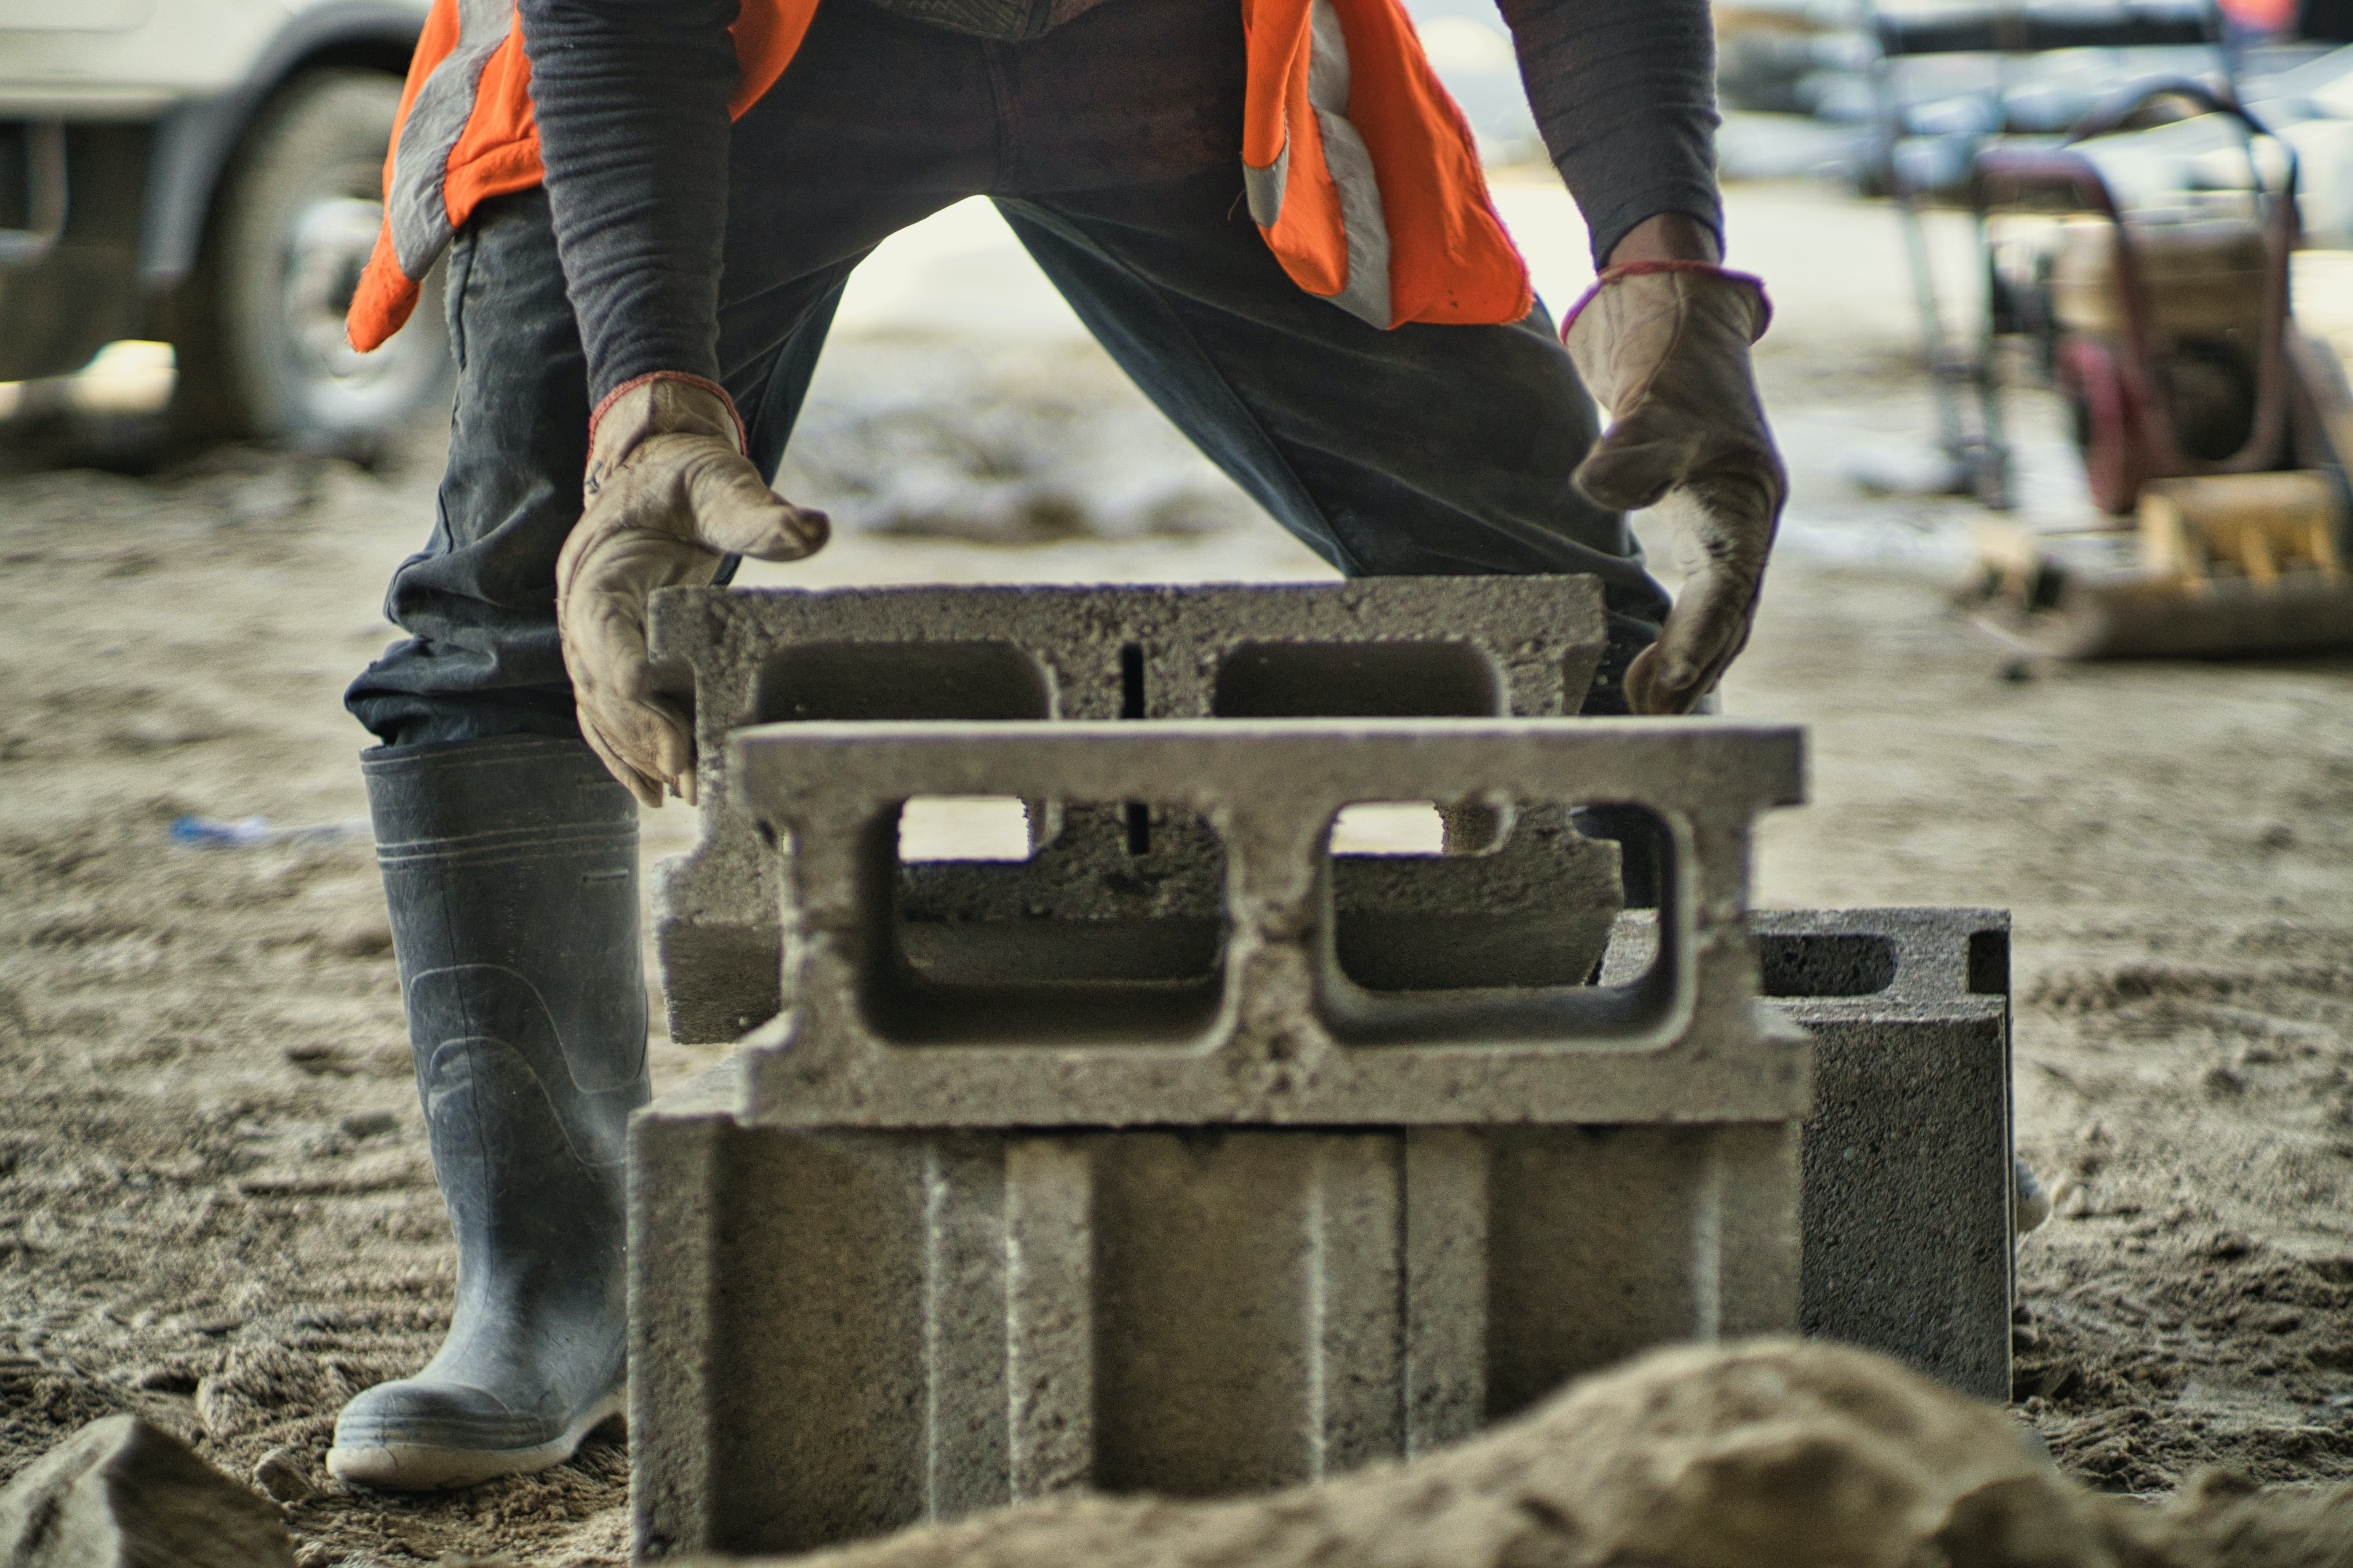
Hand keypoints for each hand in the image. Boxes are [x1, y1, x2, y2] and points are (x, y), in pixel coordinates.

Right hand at [556, 374, 828, 805]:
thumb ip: (759, 515)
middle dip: (640, 734)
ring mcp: (589, 635)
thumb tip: (815, 530)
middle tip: (687, 776)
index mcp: (601, 566)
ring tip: (683, 794)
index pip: (602, 630)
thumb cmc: (688, 476)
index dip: (628, 680)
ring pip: (599, 707)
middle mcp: (583, 606)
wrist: (655, 471)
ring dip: (636, 754)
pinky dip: (625, 753)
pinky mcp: (607, 652)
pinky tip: (655, 792)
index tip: (664, 725)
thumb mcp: (720, 483)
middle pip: (599, 683)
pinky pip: (604, 710)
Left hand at [1561, 263, 1784, 714]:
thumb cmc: (1674, 357)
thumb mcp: (1655, 397)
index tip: (1674, 676)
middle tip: (1652, 716)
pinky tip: (1653, 666)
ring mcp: (1724, 524)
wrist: (1678, 319)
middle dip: (1696, 667)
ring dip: (1689, 661)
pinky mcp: (1695, 522)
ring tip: (1648, 706)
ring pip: (1717, 611)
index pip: (1729, 581)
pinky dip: (1679, 635)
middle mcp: (1744, 519)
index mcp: (1746, 497)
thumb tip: (1598, 485)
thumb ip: (1632, 446)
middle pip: (1729, 611)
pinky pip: (1697, 595)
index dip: (1703, 633)